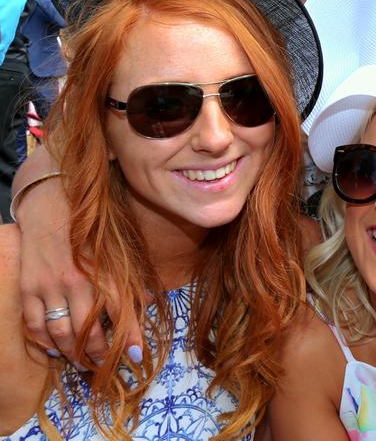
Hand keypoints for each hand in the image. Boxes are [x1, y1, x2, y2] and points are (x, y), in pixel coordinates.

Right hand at [16, 172, 143, 366]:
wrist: (51, 205)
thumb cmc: (91, 226)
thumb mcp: (118, 246)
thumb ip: (131, 275)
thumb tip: (150, 301)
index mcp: (101, 270)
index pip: (119, 312)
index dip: (129, 336)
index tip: (137, 355)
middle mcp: (75, 282)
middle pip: (87, 331)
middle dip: (99, 354)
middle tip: (107, 367)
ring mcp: (48, 286)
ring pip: (60, 333)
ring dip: (73, 354)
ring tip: (85, 364)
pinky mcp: (28, 287)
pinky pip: (34, 325)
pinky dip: (45, 342)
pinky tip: (56, 350)